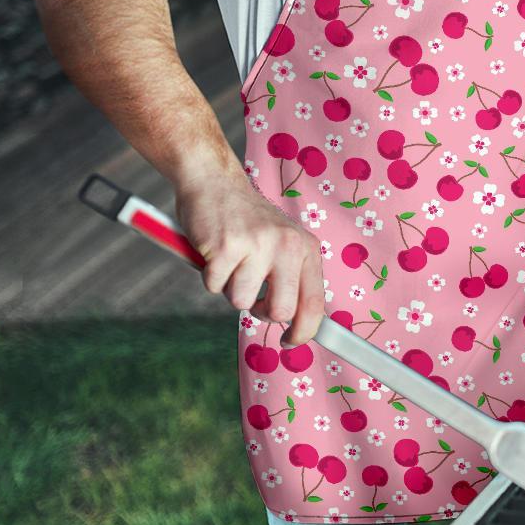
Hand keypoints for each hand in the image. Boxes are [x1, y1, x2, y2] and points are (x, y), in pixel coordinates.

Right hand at [175, 169, 324, 345]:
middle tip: (252, 294)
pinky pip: (214, 286)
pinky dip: (209, 276)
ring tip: (231, 260)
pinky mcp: (226, 246)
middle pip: (281, 311)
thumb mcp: (282, 243)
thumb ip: (292, 278)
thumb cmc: (247, 221)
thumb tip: (299, 324)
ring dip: (230, 288)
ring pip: (241, 302)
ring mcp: (257, 245)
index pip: (315, 303)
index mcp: (305, 248)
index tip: (291, 342)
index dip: (304, 332)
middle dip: (261, 312)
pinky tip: (215, 252)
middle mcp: (287, 245)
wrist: (214, 181)